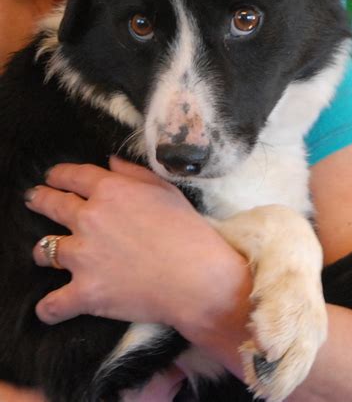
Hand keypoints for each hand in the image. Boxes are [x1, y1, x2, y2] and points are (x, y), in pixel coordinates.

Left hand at [26, 157, 249, 334]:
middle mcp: (89, 218)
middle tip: (34, 199)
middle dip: (39, 199)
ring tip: (43, 254)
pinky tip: (50, 309)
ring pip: (44, 250)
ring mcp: (83, 256)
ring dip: (42, 251)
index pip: (72, 176)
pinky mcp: (85, 292)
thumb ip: (134, 174)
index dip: (58, 175)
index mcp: (111, 191)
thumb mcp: (167, 191)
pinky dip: (50, 308)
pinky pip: (53, 303)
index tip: (52, 177)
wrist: (198, 278)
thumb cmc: (189, 231)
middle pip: (51, 204)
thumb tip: (110, 162)